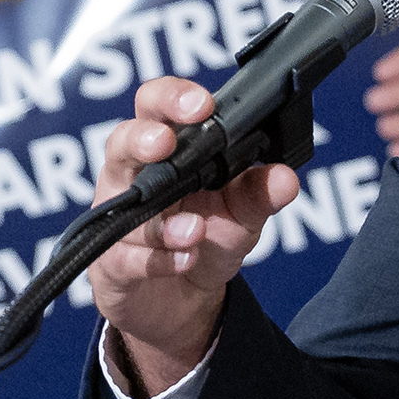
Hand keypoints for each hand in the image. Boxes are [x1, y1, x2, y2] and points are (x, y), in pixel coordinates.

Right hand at [85, 77, 301, 398]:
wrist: (185, 301)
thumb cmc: (206, 238)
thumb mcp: (241, 214)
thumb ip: (259, 193)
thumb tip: (285, 177)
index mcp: (166, 150)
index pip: (157, 107)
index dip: (173, 97)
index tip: (202, 105)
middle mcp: (133, 176)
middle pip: (122, 140)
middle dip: (142, 138)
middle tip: (167, 143)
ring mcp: (117, 218)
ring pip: (122, 203)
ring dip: (162, 217)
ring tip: (195, 228)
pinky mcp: (112, 263)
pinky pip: (128, 257)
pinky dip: (160, 259)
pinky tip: (185, 259)